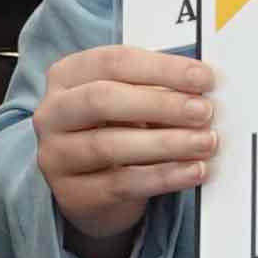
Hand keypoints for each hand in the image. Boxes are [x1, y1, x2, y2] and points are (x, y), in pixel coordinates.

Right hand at [34, 47, 214, 257]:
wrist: (92, 191)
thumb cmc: (116, 131)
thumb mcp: (130, 102)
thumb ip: (158, 90)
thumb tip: (202, 89)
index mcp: (66, 76)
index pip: (113, 62)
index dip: (161, 68)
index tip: (204, 77)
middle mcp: (52, 114)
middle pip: (103, 100)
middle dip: (160, 103)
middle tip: (203, 111)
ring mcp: (57, 156)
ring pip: (110, 145)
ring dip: (166, 142)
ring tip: (205, 142)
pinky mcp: (73, 194)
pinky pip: (122, 183)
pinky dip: (163, 176)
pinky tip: (192, 171)